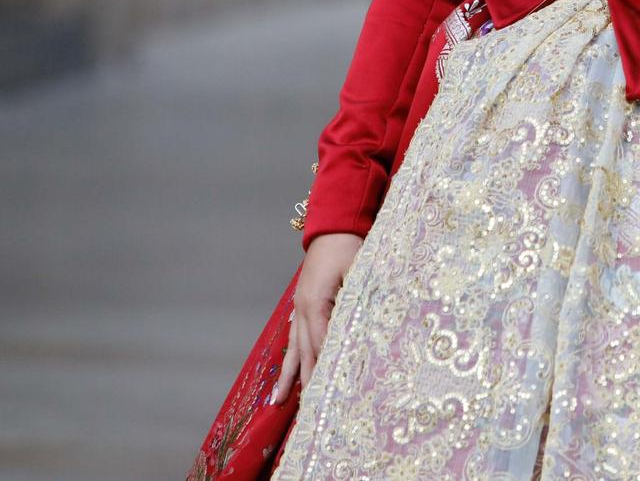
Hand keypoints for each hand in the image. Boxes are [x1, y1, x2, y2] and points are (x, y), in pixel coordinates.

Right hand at [272, 232, 363, 403]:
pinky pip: (294, 335)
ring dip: (289, 376)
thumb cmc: (350, 246)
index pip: (321, 344)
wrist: (334, 224)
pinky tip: (288, 370)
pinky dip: (291, 356)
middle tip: (305, 414)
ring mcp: (299, 306)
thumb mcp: (359, 272)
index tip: (326, 396)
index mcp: (316, 302)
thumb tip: (362, 329)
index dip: (324, 371)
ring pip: (294, 348)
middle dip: (305, 383)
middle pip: (305, 353)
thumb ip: (358, 301)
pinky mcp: (302, 303)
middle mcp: (303, 308)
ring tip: (277, 403)